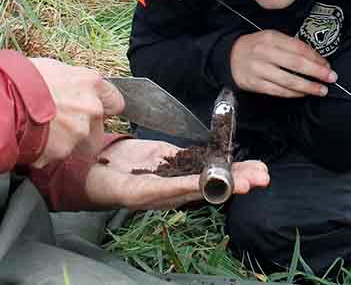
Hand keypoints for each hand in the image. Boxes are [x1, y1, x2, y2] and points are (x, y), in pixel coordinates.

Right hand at [29, 57, 124, 166]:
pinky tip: (32, 140)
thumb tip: (72, 87)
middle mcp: (92, 108)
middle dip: (84, 128)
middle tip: (60, 123)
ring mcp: (79, 132)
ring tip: (42, 131)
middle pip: (98, 126)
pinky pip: (57, 155)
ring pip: (79, 143)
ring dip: (66, 141)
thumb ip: (72, 82)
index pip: (115, 101)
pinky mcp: (63, 152)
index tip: (94, 110)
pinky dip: (47, 152)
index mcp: (91, 83)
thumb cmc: (22, 78)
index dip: (103, 107)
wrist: (1, 100)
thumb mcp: (53, 69)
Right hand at [83, 139, 269, 209]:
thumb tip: (194, 187)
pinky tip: (233, 154)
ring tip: (259, 168)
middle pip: (213, 183)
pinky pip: (196, 158)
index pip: (203, 191)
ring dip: (234, 168)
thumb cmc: (104, 183)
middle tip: (263, 176)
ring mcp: (173, 173)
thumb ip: (162, 188)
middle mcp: (174, 187)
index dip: (225, 186)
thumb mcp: (133, 188)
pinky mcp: (169, 158)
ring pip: (210, 170)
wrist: (87, 171)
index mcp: (167, 196)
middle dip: (239, 178)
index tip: (246, 183)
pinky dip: (215, 156)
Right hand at [229, 30, 336, 97]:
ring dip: (307, 86)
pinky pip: (277, 91)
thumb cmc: (257, 47)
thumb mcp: (272, 38)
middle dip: (316, 72)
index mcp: (271, 37)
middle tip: (331, 78)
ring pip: (288, 80)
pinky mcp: (253, 84)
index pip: (298, 47)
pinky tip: (303, 94)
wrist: (230, 57)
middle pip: (295, 63)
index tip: (327, 65)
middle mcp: (264, 52)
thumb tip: (317, 59)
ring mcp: (258, 69)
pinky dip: (293, 93)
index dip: (315, 57)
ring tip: (321, 90)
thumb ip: (291, 46)